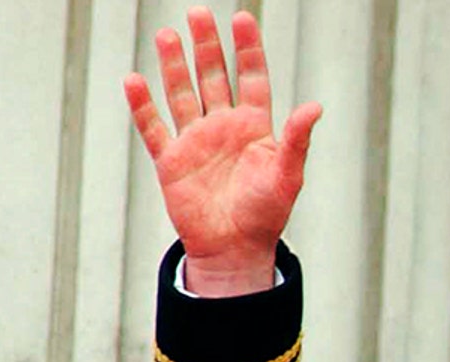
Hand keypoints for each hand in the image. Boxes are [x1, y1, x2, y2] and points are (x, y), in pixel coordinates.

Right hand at [123, 8, 320, 295]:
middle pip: (214, 77)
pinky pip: (154, 127)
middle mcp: (224, 128)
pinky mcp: (171, 161)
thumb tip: (314, 107)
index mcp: (256, 128)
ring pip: (182, 94)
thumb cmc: (266, 215)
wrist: (236, 250)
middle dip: (207, 46)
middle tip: (198, 13)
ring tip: (169, 35)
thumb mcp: (287, 176)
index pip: (253, 79)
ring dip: (175, 66)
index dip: (248, 50)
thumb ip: (296, 140)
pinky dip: (143, 105)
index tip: (242, 19)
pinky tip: (135, 80)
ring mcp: (195, 142)